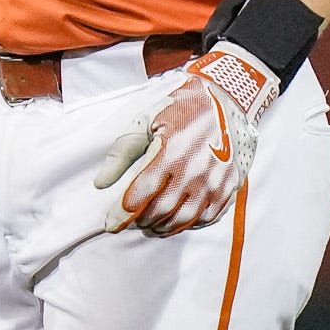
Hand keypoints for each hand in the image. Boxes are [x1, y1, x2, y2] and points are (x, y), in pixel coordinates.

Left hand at [94, 43, 279, 235]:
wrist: (226, 101)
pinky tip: (176, 221)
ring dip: (164, 227)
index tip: (110, 225)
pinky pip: (209, 216)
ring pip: (185, 219)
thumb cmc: (179, 110)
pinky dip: (190, 224)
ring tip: (150, 226)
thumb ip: (121, 154)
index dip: (122, 214)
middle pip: (162, 210)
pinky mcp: (229, 186)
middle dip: (141, 221)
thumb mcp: (144, 123)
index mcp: (170, 153)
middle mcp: (194, 171)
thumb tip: (100, 184)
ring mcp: (215, 181)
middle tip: (130, 222)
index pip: (140, 195)